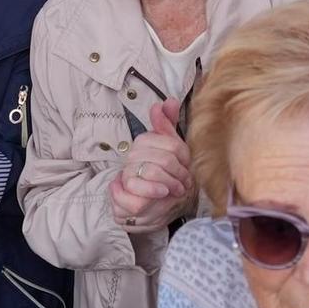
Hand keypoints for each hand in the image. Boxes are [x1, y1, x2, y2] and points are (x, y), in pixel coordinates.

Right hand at [110, 99, 194, 229]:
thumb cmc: (162, 176)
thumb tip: (169, 100)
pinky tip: (162, 194)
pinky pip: (138, 192)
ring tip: (177, 190)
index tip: (187, 167)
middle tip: (185, 183)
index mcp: (144, 142)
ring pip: (152, 173)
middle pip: (165, 160)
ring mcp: (125, 175)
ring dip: (170, 185)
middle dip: (180, 174)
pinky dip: (153, 193)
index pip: (172, 145)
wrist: (151, 207)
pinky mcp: (121, 196)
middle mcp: (132, 156)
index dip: (185, 158)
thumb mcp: (170, 150)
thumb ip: (168, 125)